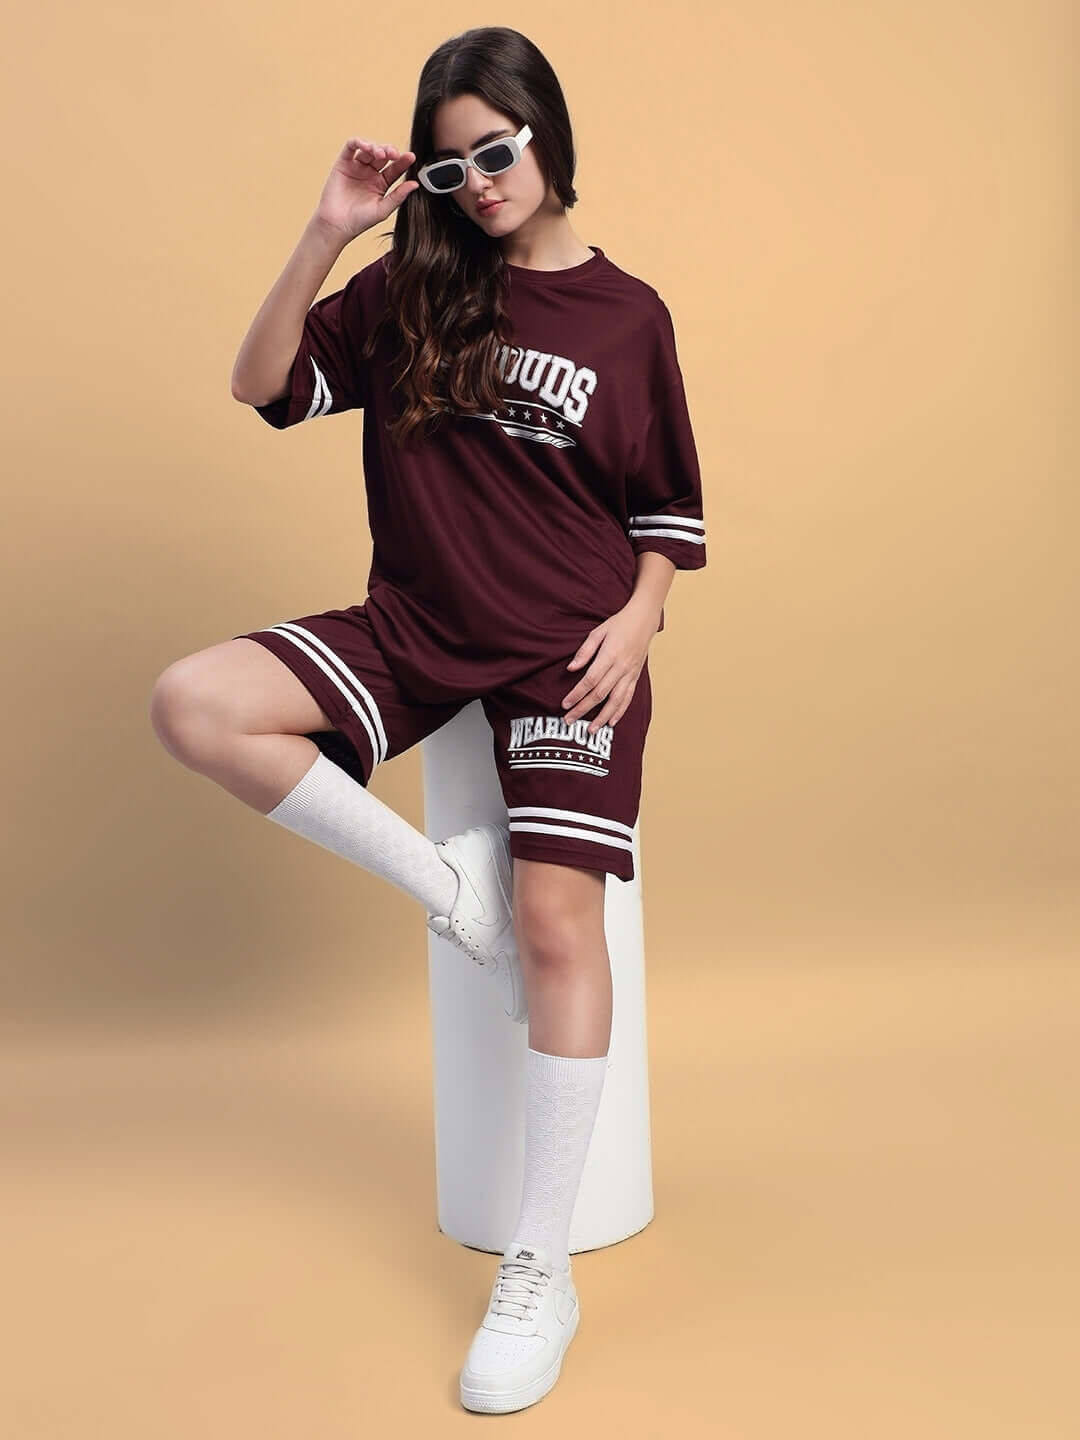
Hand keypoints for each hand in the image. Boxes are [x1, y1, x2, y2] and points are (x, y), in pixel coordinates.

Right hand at [315, 137, 418, 240]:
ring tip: (380, 154)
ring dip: (375, 147)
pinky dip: (358, 142)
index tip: (410, 157)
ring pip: (368, 149)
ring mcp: (356, 167)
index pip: (395, 168)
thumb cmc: (360, 221)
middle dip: (389, 151)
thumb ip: (398, 196)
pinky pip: (350, 147)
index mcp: (382, 183)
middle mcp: (370, 173)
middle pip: (382, 155)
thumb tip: (415, 184)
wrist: (337, 225)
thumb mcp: (383, 209)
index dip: (403, 161)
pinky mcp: (343, 163)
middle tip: (393, 154)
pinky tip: (365, 146)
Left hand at [560, 598, 660, 731]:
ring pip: (615, 700)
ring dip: (602, 717)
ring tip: (591, 730)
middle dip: (583, 709)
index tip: (564, 704)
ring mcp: (630, 674)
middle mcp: (621, 667)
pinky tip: (611, 723)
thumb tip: (571, 669)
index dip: (576, 694)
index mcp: (610, 655)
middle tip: (569, 720)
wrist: (644, 620)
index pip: (590, 680)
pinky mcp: (635, 677)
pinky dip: (620, 712)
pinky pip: (628, 698)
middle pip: (600, 693)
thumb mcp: (598, 632)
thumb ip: (584, 651)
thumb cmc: (618, 624)